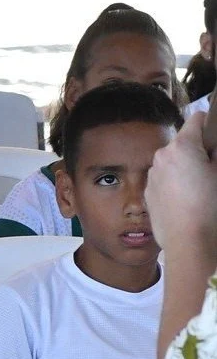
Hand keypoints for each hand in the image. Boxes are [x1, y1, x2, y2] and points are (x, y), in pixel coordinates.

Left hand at [147, 112, 216, 255]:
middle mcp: (162, 156)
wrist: (188, 239)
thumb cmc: (210, 206)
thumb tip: (212, 149)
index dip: (211, 126)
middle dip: (199, 151)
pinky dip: (175, 182)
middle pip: (184, 142)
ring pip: (173, 161)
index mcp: (182, 146)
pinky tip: (187, 199)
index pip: (198, 119)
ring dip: (186, 167)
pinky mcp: (148, 192)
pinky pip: (164, 178)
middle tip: (212, 170)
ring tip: (200, 188)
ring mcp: (152, 174)